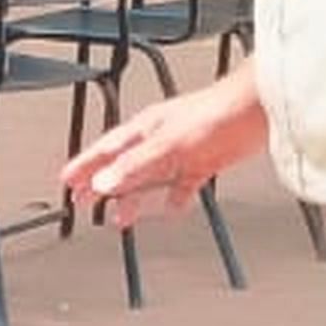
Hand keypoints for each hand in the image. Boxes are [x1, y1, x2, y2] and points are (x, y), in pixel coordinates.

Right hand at [60, 75, 264, 221]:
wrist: (258, 109)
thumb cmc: (217, 113)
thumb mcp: (167, 144)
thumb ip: (134, 165)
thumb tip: (103, 184)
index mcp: (144, 129)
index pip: (104, 151)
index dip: (84, 167)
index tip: (67, 182)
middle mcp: (160, 139)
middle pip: (121, 166)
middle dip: (100, 184)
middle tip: (82, 201)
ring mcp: (182, 151)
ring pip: (148, 178)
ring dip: (132, 197)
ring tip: (119, 216)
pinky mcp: (204, 161)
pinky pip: (182, 185)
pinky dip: (174, 198)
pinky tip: (171, 209)